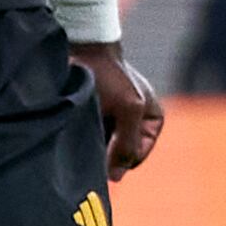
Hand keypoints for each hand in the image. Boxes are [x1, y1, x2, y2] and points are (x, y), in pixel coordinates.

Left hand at [79, 41, 163, 177]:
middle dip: (103, 149)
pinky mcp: (94, 116)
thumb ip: (127, 144)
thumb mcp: (128, 109)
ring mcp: (114, 119)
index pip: (134, 157)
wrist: (81, 47)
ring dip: (90, 142)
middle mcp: (135, 122)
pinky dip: (81, 135)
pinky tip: (74, 123)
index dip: (117, 156)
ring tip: (81, 124)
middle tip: (88, 133)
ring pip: (102, 147)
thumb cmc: (108, 75)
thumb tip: (115, 178)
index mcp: (152, 120)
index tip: (100, 141)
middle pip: (118, 154)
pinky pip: (89, 137)